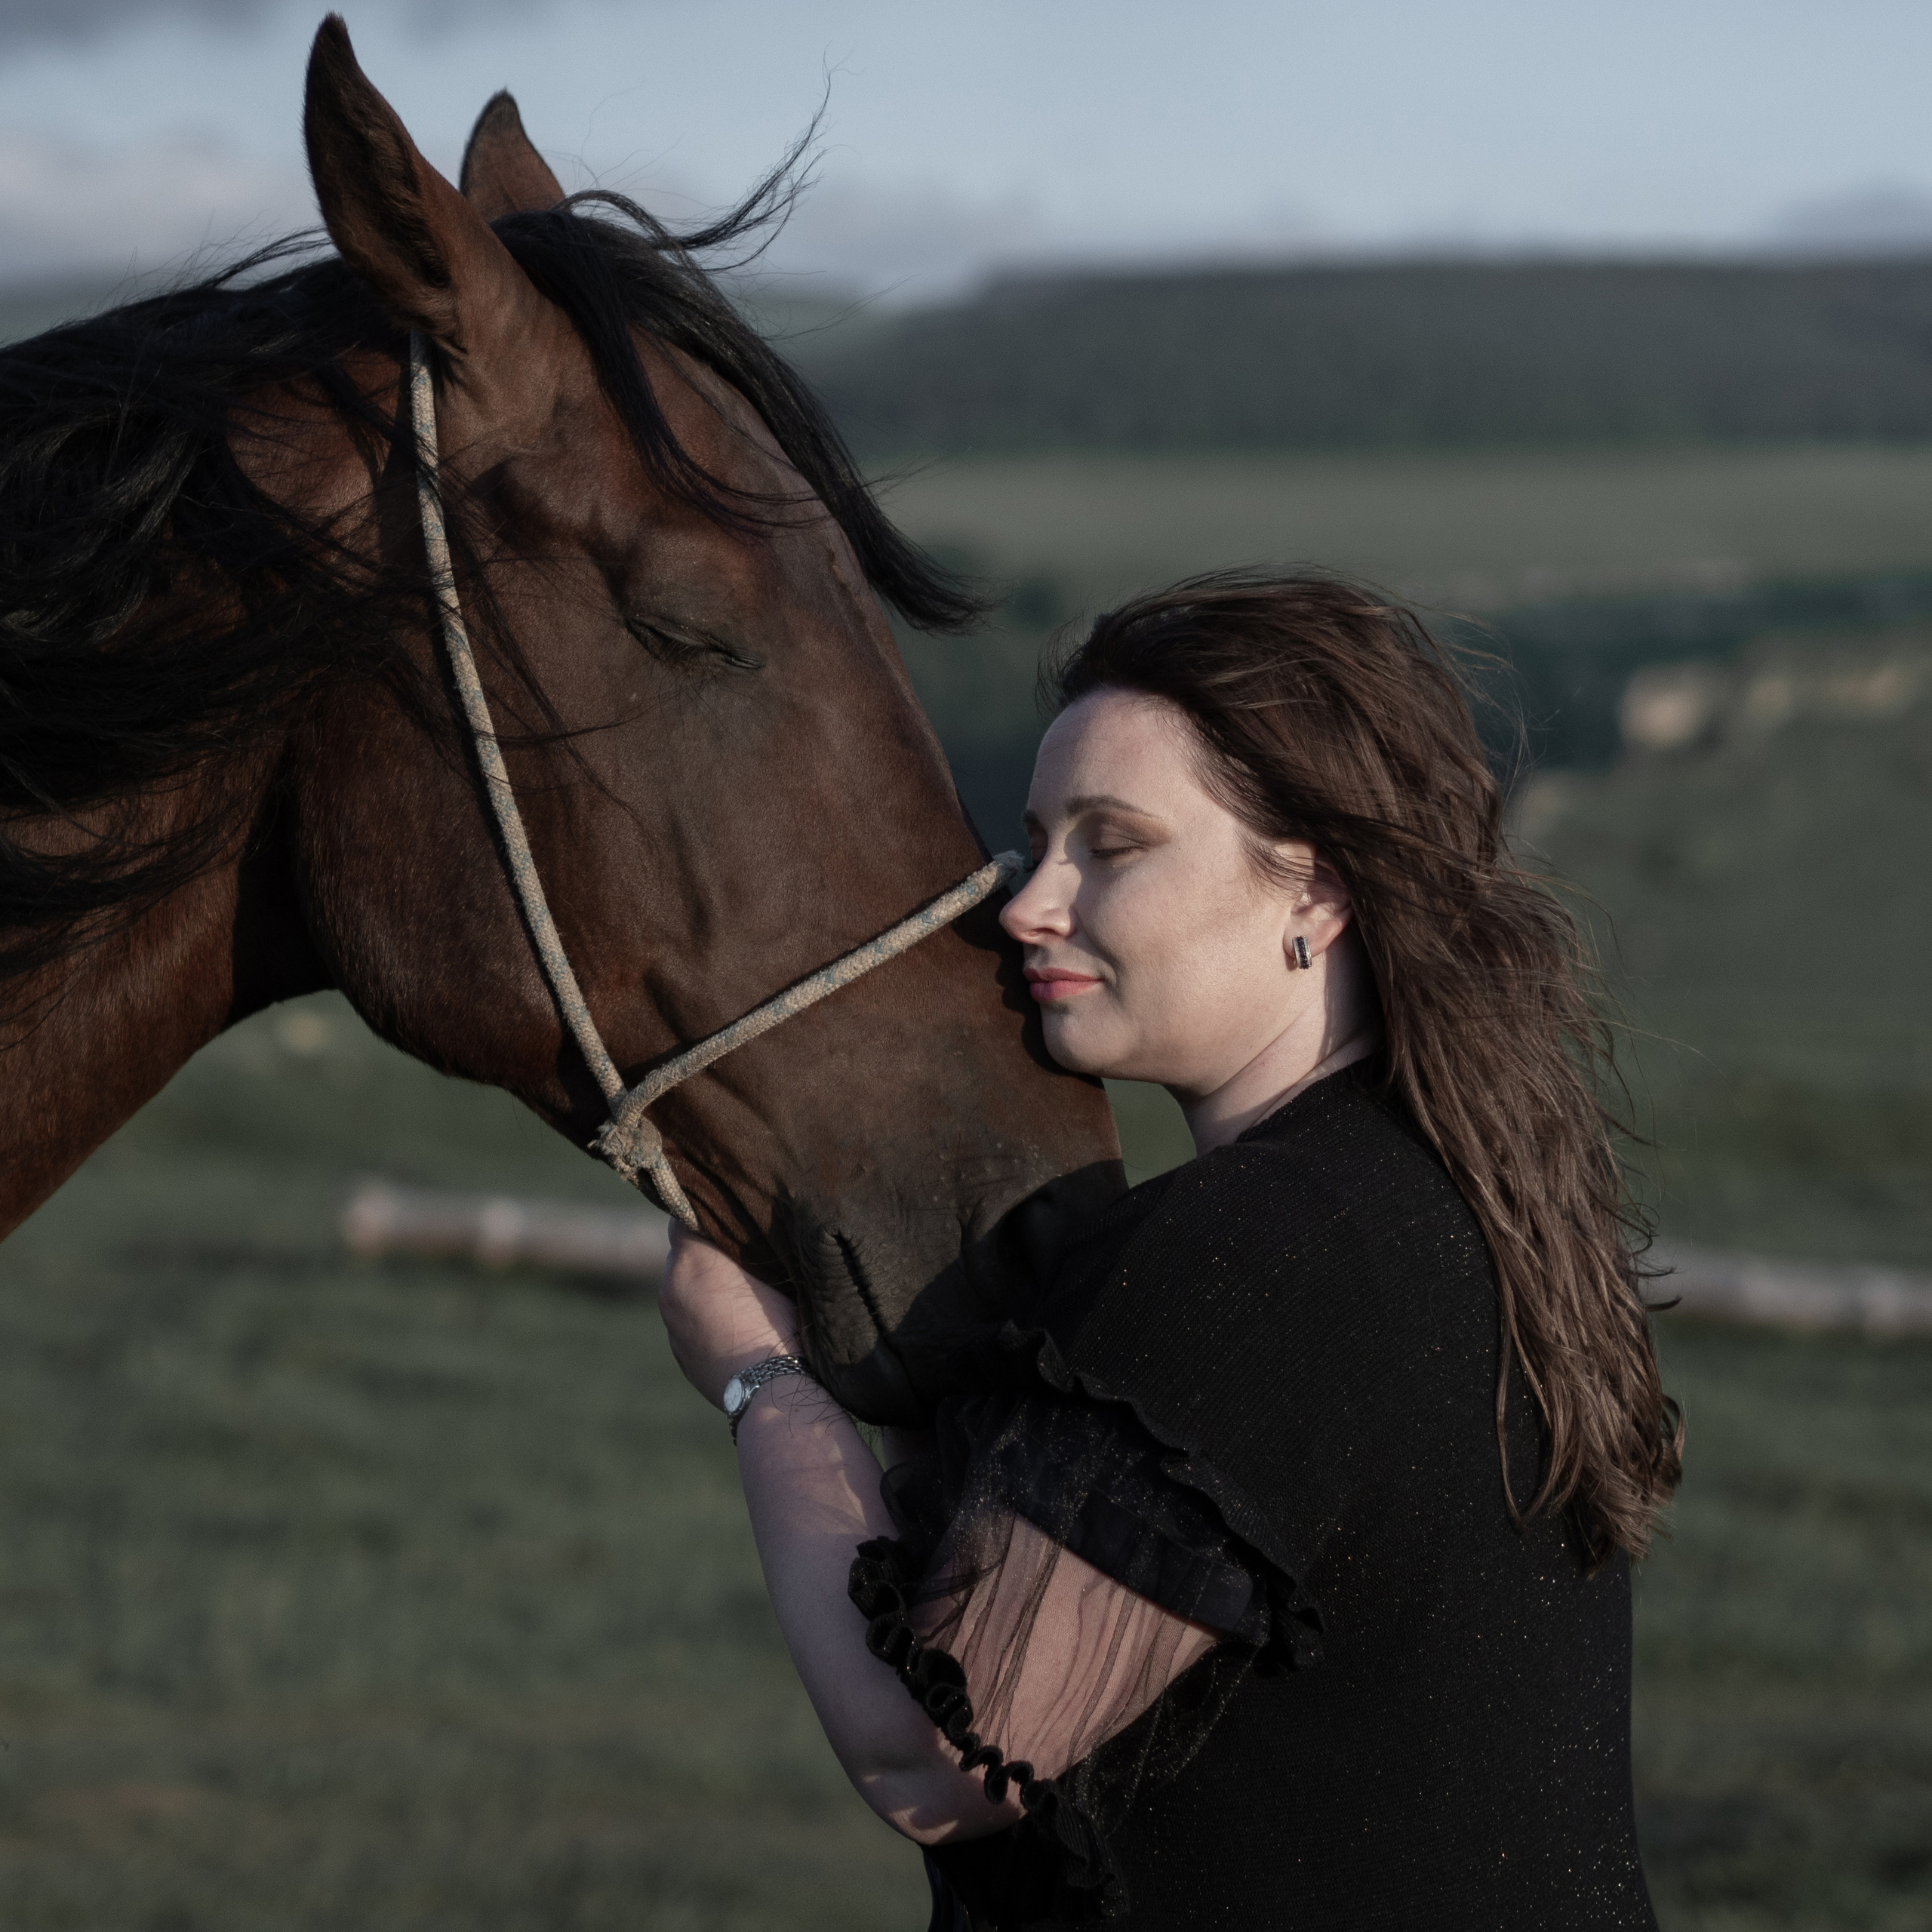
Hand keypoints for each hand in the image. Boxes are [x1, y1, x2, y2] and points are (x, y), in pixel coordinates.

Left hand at [658, 1222, 800, 1408]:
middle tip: (741, 1255)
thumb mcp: (772, 1266)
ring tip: (741, 1296)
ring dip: (704, 1286)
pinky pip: (687, 1320)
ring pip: (684, 1288)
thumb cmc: (781, 1321)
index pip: (686, 1214)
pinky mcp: (679, 1351)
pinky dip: (704, 1317)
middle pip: (684, 1252)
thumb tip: (739, 1227)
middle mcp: (670, 1285)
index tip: (730, 1213)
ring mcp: (671, 1322)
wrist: (773, 1389)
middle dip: (707, 1252)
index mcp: (691, 1258)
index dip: (709, 1211)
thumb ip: (744, 1241)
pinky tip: (735, 1326)